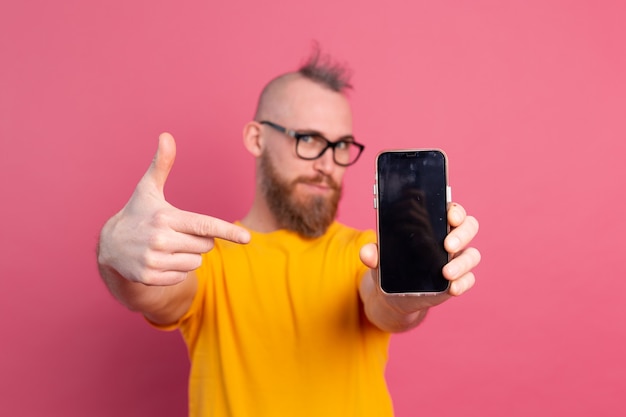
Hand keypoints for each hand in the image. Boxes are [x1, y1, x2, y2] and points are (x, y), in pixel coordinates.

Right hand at [98, 133, 249, 285]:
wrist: (110, 246)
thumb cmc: (138, 214)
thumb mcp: (148, 189)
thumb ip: (161, 164)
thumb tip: (166, 135)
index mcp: (165, 217)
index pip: (204, 225)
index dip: (227, 231)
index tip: (247, 238)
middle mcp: (160, 239)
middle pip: (205, 245)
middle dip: (198, 240)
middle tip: (177, 233)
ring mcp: (154, 260)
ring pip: (196, 262)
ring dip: (188, 256)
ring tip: (168, 247)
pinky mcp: (149, 278)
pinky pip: (182, 277)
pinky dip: (177, 270)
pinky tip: (161, 260)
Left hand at [360, 202, 479, 314]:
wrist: (392, 293)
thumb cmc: (391, 263)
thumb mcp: (380, 257)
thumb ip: (374, 252)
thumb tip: (367, 252)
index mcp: (434, 224)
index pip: (452, 210)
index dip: (455, 210)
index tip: (450, 215)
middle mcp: (449, 238)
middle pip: (469, 227)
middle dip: (462, 234)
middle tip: (447, 245)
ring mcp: (456, 259)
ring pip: (472, 255)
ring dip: (462, 263)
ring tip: (446, 272)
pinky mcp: (457, 280)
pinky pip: (469, 279)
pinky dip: (463, 282)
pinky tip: (451, 288)